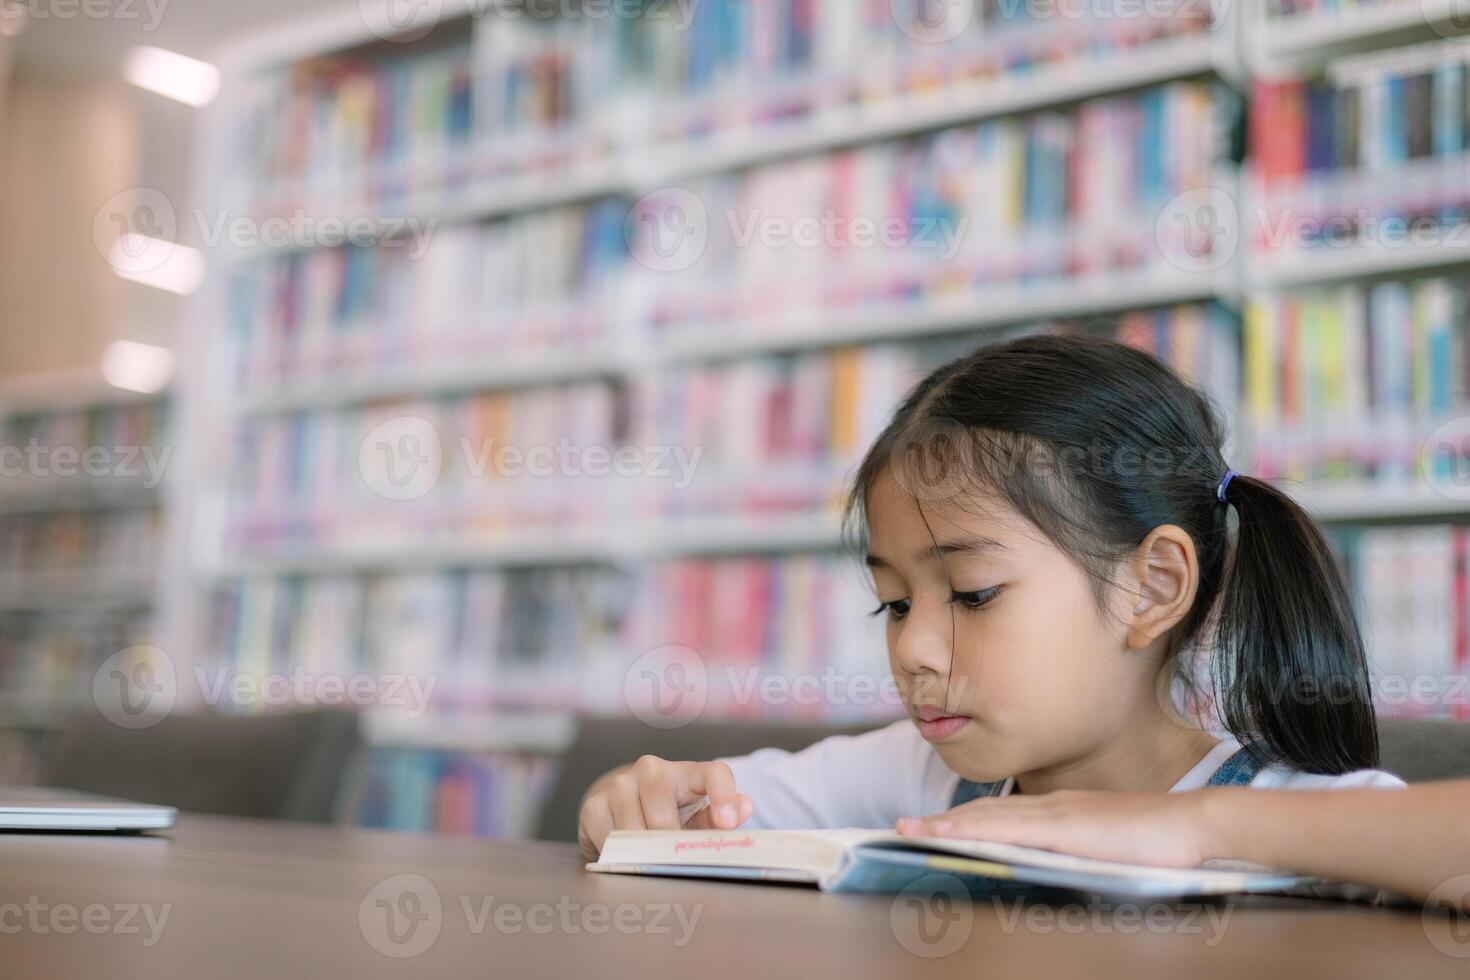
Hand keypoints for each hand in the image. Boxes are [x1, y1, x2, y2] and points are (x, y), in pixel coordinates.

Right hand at [578, 755, 753, 860]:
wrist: (622, 807)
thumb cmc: (669, 814)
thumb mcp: (696, 818)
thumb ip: (718, 818)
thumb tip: (745, 807)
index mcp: (688, 772)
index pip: (714, 774)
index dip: (723, 796)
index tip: (727, 823)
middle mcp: (652, 769)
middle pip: (664, 817)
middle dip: (668, 847)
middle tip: (672, 865)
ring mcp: (620, 784)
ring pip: (634, 832)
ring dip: (642, 854)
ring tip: (648, 862)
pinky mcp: (594, 804)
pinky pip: (608, 840)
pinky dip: (618, 856)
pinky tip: (624, 855)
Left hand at [895, 789, 1221, 868]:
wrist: (1196, 825)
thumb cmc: (1162, 843)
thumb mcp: (1110, 849)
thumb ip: (1082, 853)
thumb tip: (1060, 868)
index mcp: (1061, 812)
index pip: (1000, 816)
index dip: (963, 820)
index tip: (932, 827)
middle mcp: (1051, 808)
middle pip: (983, 814)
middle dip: (941, 821)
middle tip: (901, 828)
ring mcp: (1055, 815)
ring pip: (986, 818)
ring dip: (944, 824)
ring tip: (908, 830)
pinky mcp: (1063, 828)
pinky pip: (1005, 829)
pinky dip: (970, 829)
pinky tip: (947, 834)